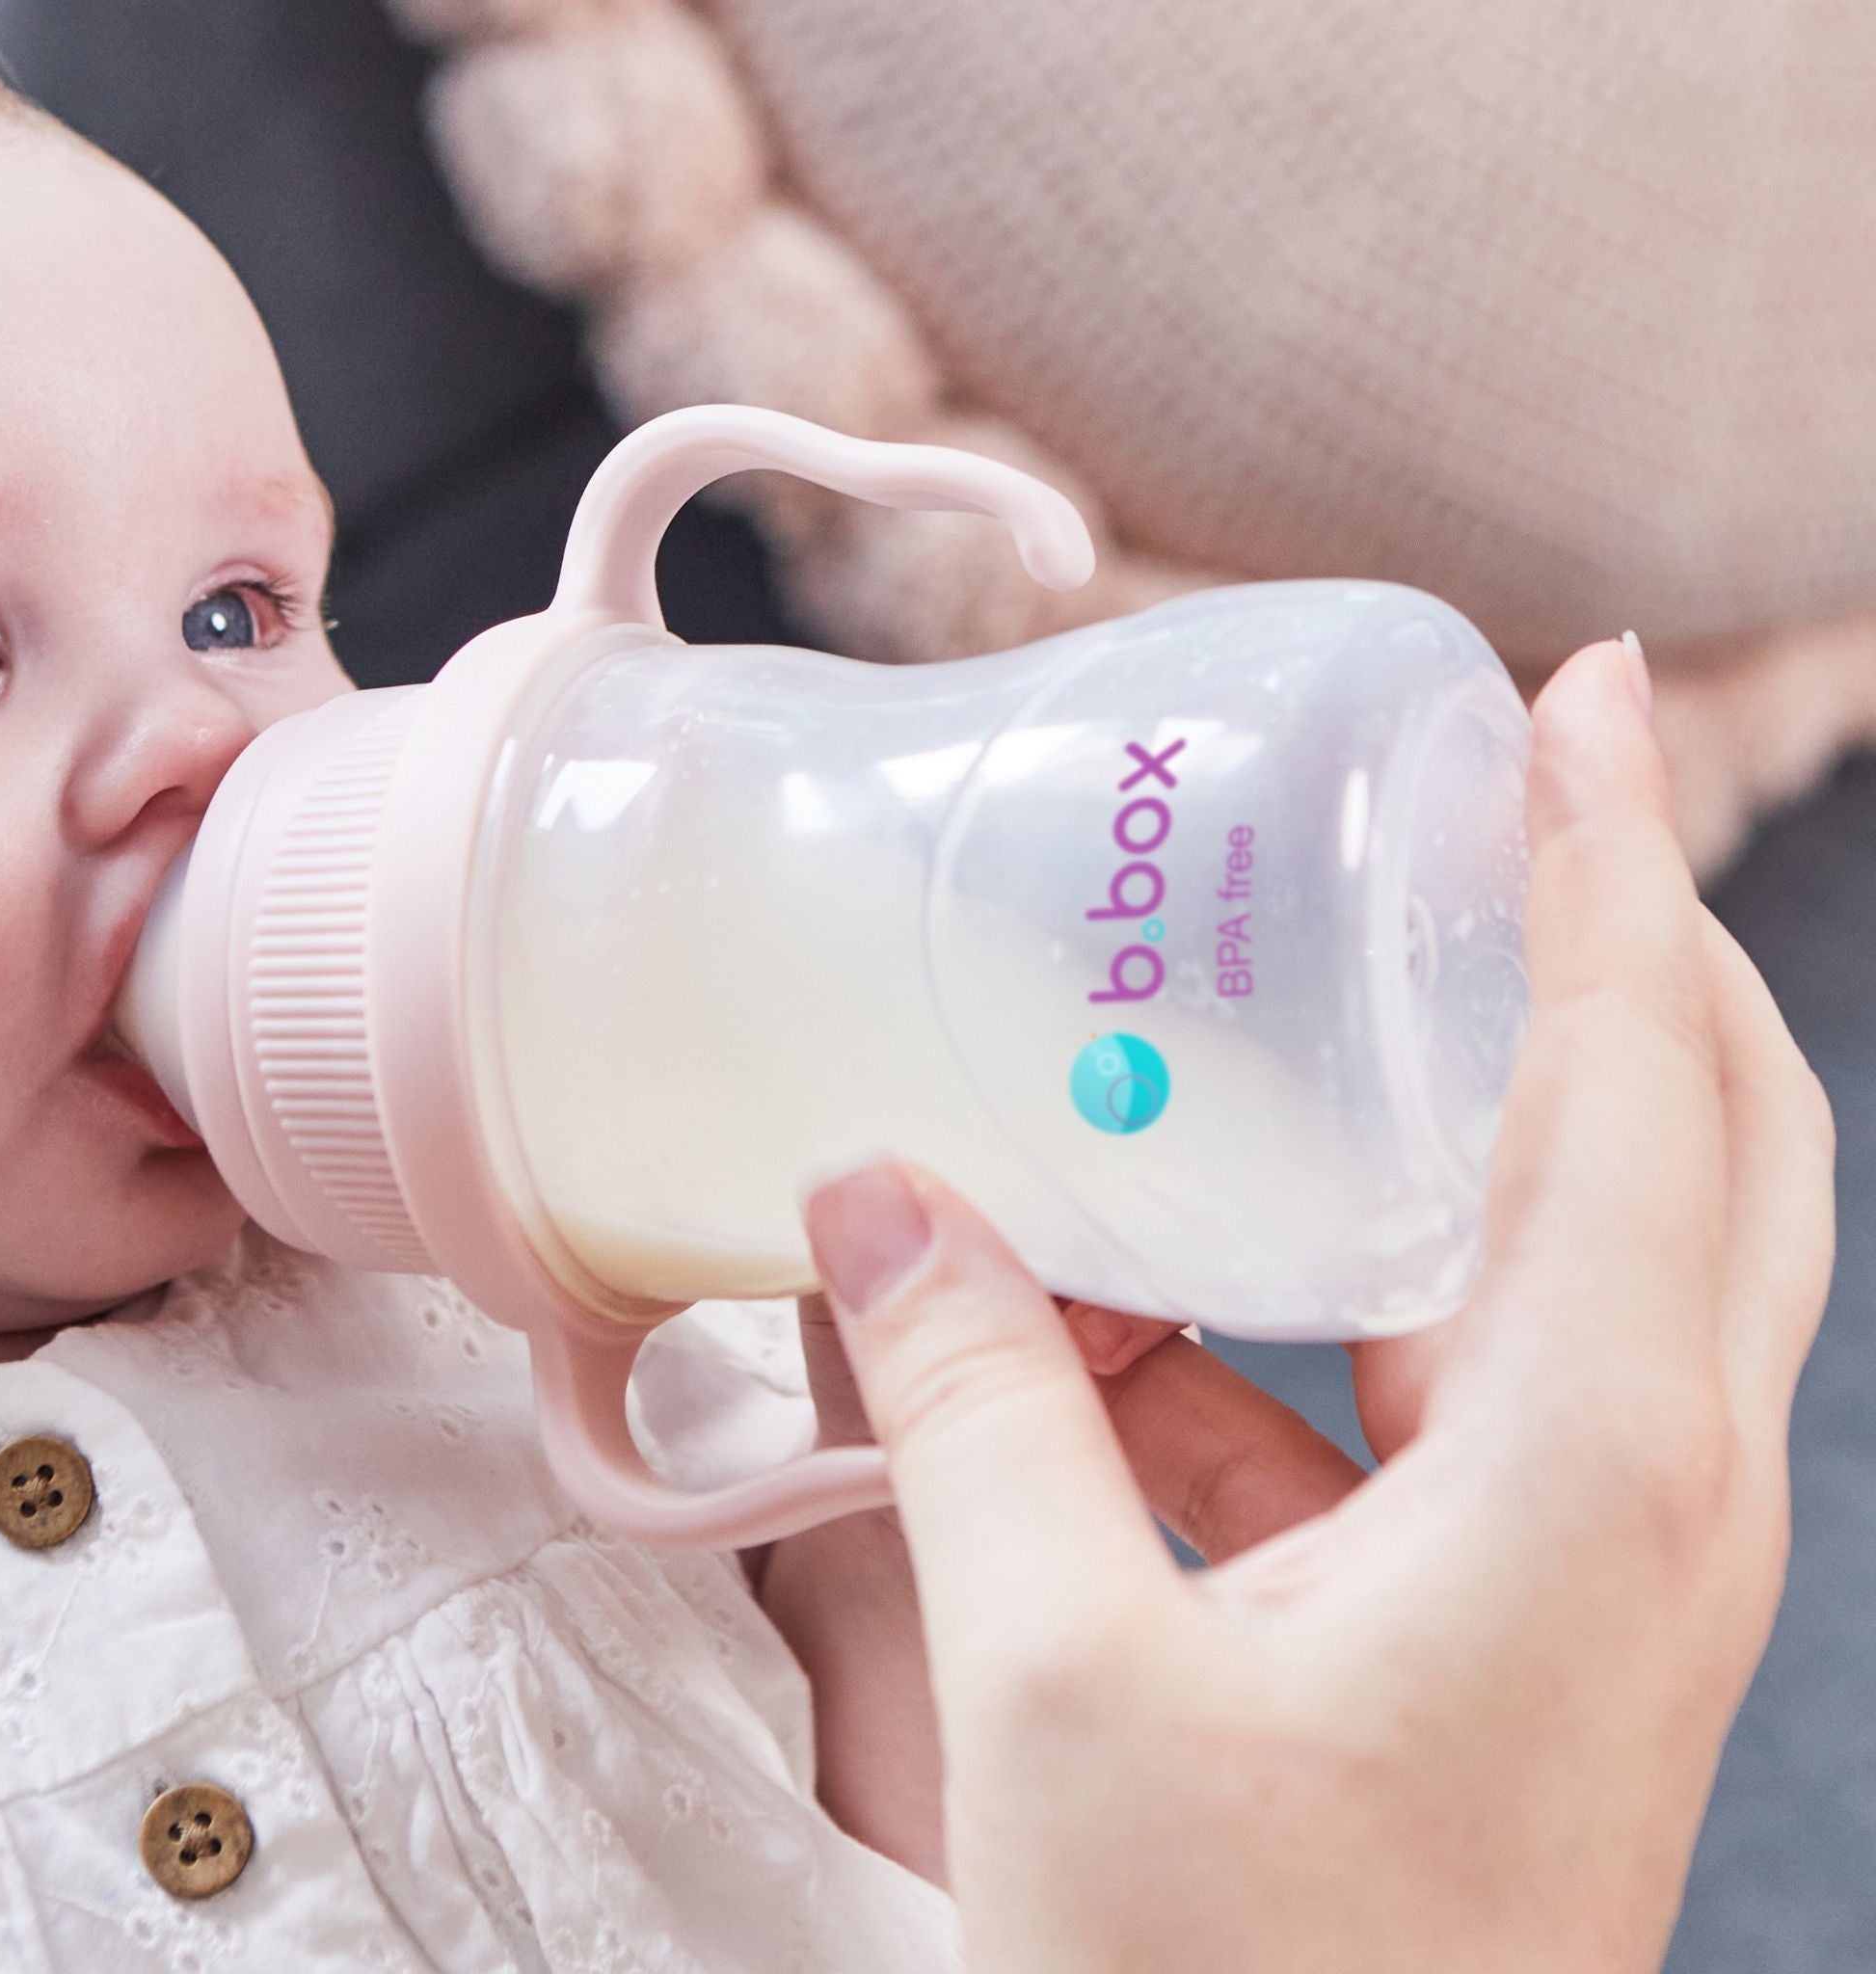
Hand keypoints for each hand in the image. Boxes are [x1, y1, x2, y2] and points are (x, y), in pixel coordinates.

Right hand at [797, 639, 1834, 1973]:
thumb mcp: (1060, 1677)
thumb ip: (968, 1398)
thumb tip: (874, 1197)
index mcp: (1592, 1468)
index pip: (1641, 1083)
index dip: (1605, 863)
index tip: (1579, 690)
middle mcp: (1645, 1486)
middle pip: (1694, 1137)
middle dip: (1603, 945)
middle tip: (1495, 804)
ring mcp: (1595, 1551)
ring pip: (1563, 1257)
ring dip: (1427, 1132)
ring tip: (1270, 1032)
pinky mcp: (1514, 1607)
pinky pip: (1427, 1388)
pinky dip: (1301, 1312)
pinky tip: (1136, 1297)